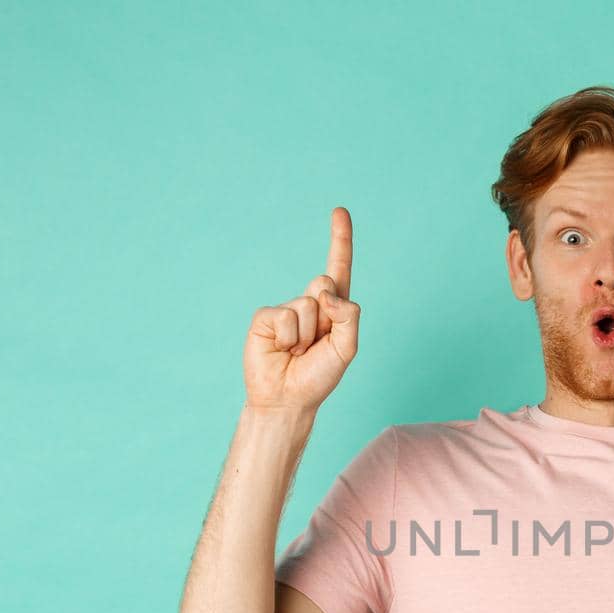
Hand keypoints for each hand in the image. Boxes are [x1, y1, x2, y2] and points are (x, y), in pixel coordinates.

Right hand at [243, 206, 361, 411]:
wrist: (287, 400)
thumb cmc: (318, 377)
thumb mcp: (346, 348)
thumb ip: (348, 316)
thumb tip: (326, 289)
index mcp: (333, 309)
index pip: (339, 268)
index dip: (340, 239)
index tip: (339, 210)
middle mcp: (310, 304)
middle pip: (325, 284)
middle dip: (326, 317)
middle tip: (315, 345)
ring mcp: (286, 309)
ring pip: (307, 306)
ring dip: (306, 336)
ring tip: (298, 353)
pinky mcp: (265, 318)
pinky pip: (285, 317)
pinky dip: (288, 338)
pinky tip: (281, 351)